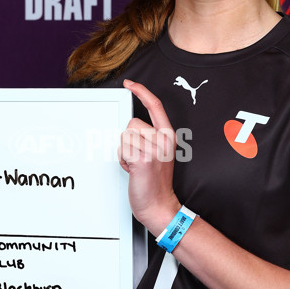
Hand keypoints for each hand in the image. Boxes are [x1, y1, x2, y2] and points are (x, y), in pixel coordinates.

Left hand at [119, 80, 179, 234]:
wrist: (159, 205)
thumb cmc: (155, 182)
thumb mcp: (158, 154)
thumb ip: (148, 138)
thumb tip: (131, 128)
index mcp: (167, 136)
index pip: (155, 105)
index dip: (141, 91)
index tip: (130, 83)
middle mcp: (162, 140)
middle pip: (131, 123)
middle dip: (128, 141)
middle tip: (139, 158)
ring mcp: (153, 149)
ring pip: (124, 137)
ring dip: (125, 152)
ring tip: (136, 165)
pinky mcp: (143, 159)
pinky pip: (122, 149)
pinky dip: (123, 161)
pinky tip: (133, 171)